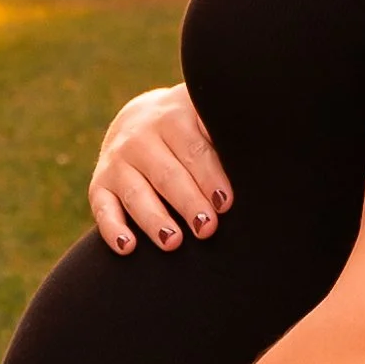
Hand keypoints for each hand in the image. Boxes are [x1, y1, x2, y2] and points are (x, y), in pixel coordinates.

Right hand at [91, 82, 232, 255]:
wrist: (141, 118)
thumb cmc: (192, 128)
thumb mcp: (206, 120)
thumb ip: (225, 138)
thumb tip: (264, 162)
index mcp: (174, 117)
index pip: (193, 150)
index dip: (209, 177)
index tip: (225, 202)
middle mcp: (141, 136)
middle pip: (167, 174)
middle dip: (187, 202)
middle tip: (206, 229)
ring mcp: (117, 160)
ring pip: (136, 193)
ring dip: (154, 219)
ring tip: (173, 242)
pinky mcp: (100, 183)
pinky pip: (102, 208)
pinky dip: (112, 229)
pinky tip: (128, 247)